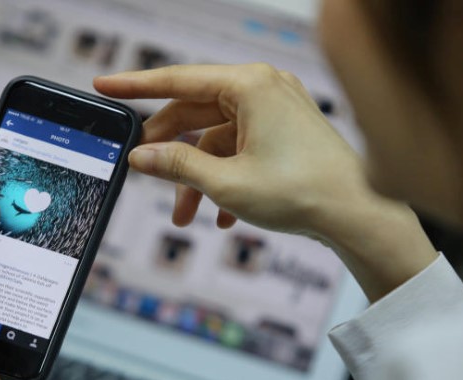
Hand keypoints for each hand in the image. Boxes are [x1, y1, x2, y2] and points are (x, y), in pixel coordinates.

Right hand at [95, 64, 437, 300]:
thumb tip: (141, 156)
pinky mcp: (284, 131)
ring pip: (216, 138)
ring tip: (185, 214)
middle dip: (169, 150)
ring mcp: (276, 109)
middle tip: (144, 172)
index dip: (135, 86)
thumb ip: (177, 165)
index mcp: (249, 86)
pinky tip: (223, 216)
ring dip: (197, 176)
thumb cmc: (302, 191)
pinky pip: (240, 148)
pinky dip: (224, 178)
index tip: (104, 87)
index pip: (177, 80)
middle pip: (195, 111)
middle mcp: (263, 88)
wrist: (358, 214)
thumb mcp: (226, 182)